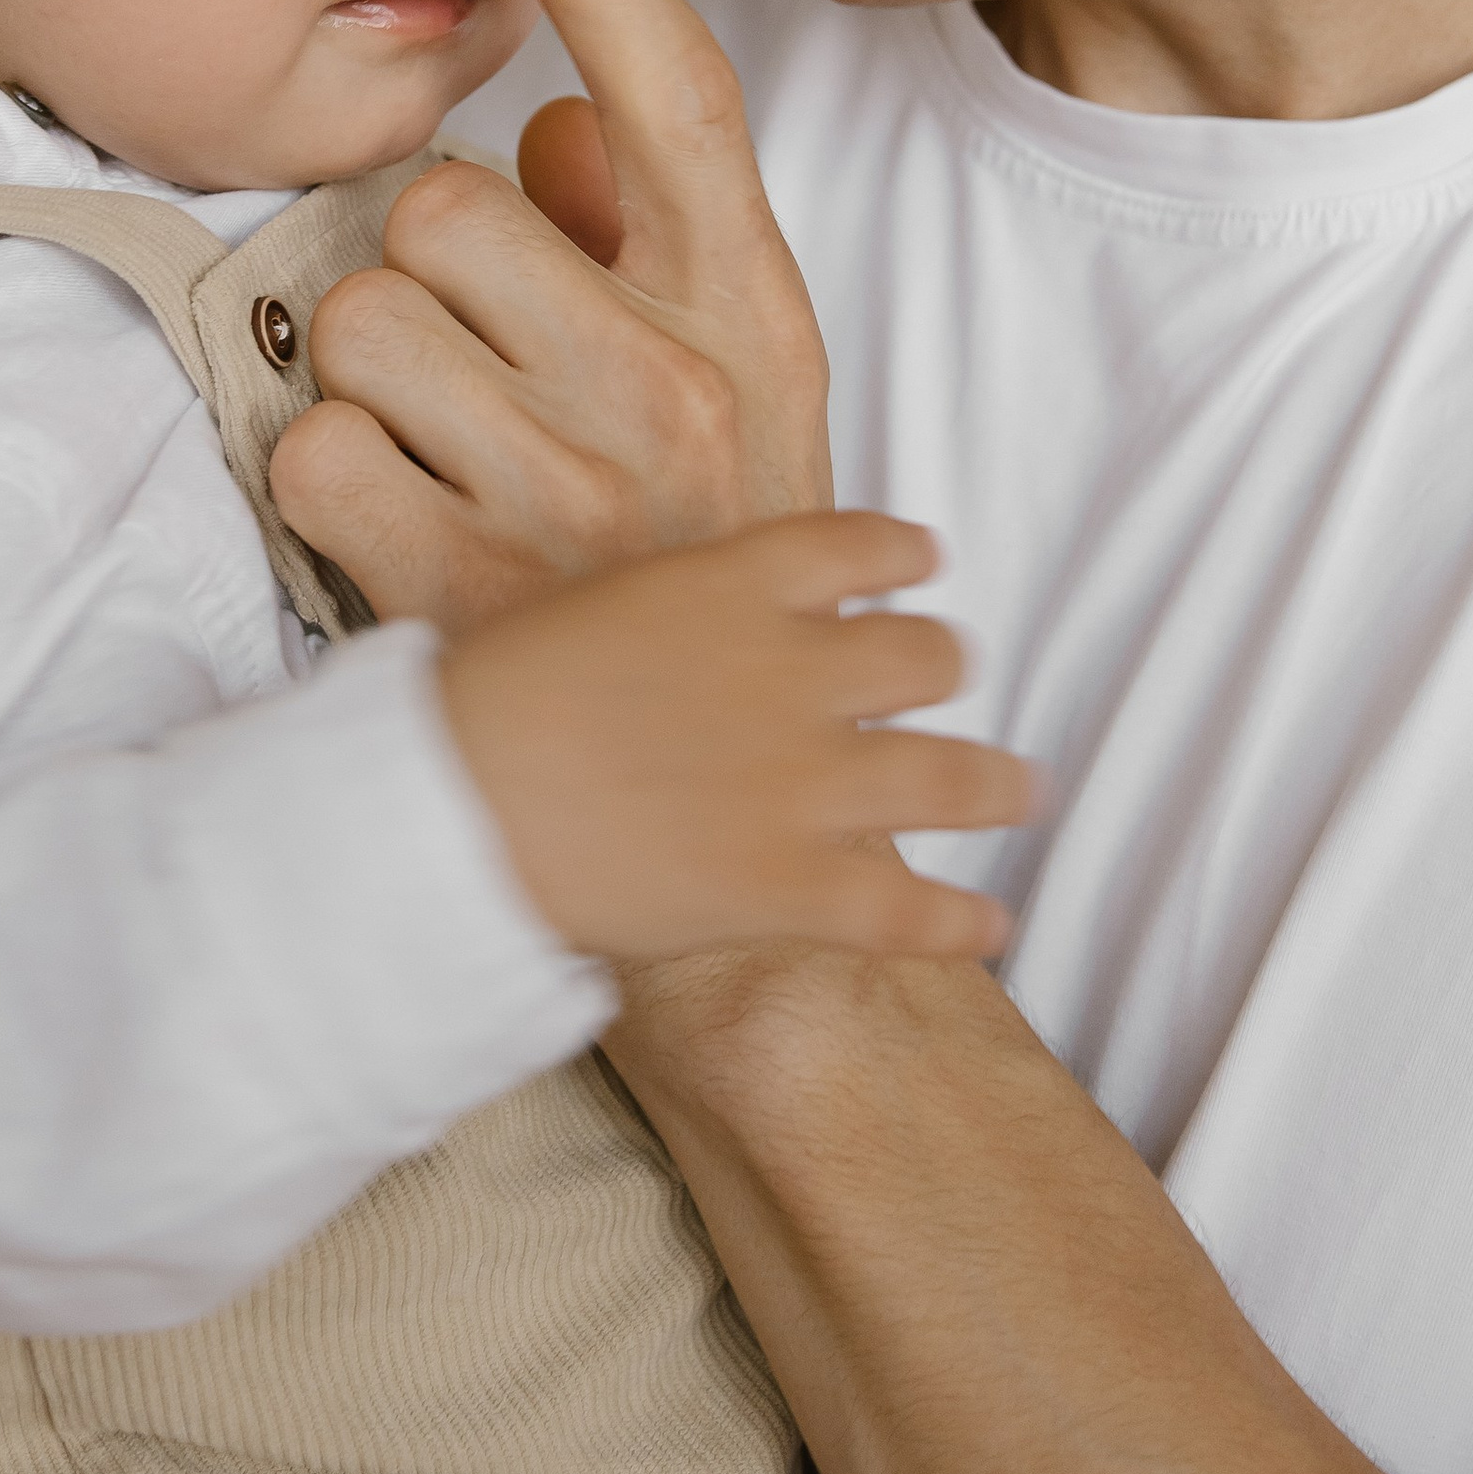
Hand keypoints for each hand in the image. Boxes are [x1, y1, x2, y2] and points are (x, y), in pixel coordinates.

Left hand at [276, 0, 830, 632]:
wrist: (729, 796)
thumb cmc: (705, 557)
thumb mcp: (732, 387)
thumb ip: (646, 245)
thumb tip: (558, 128)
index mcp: (750, 318)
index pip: (676, 99)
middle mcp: (675, 392)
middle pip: (450, 206)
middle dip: (430, 273)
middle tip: (484, 368)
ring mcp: (570, 496)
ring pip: (364, 318)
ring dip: (374, 377)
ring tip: (451, 454)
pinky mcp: (462, 589)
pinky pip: (313, 444)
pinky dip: (330, 480)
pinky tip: (402, 528)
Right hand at [441, 512, 1028, 964]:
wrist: (450, 804)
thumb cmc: (484, 703)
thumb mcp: (583, 608)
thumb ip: (663, 614)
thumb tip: (678, 637)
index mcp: (734, 585)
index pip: (859, 545)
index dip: (903, 554)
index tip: (922, 562)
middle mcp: (793, 671)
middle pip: (926, 653)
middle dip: (944, 667)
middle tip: (946, 684)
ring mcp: (804, 781)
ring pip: (954, 776)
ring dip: (998, 784)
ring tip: (1021, 790)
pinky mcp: (792, 886)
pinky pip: (909, 911)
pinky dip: (961, 922)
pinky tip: (994, 928)